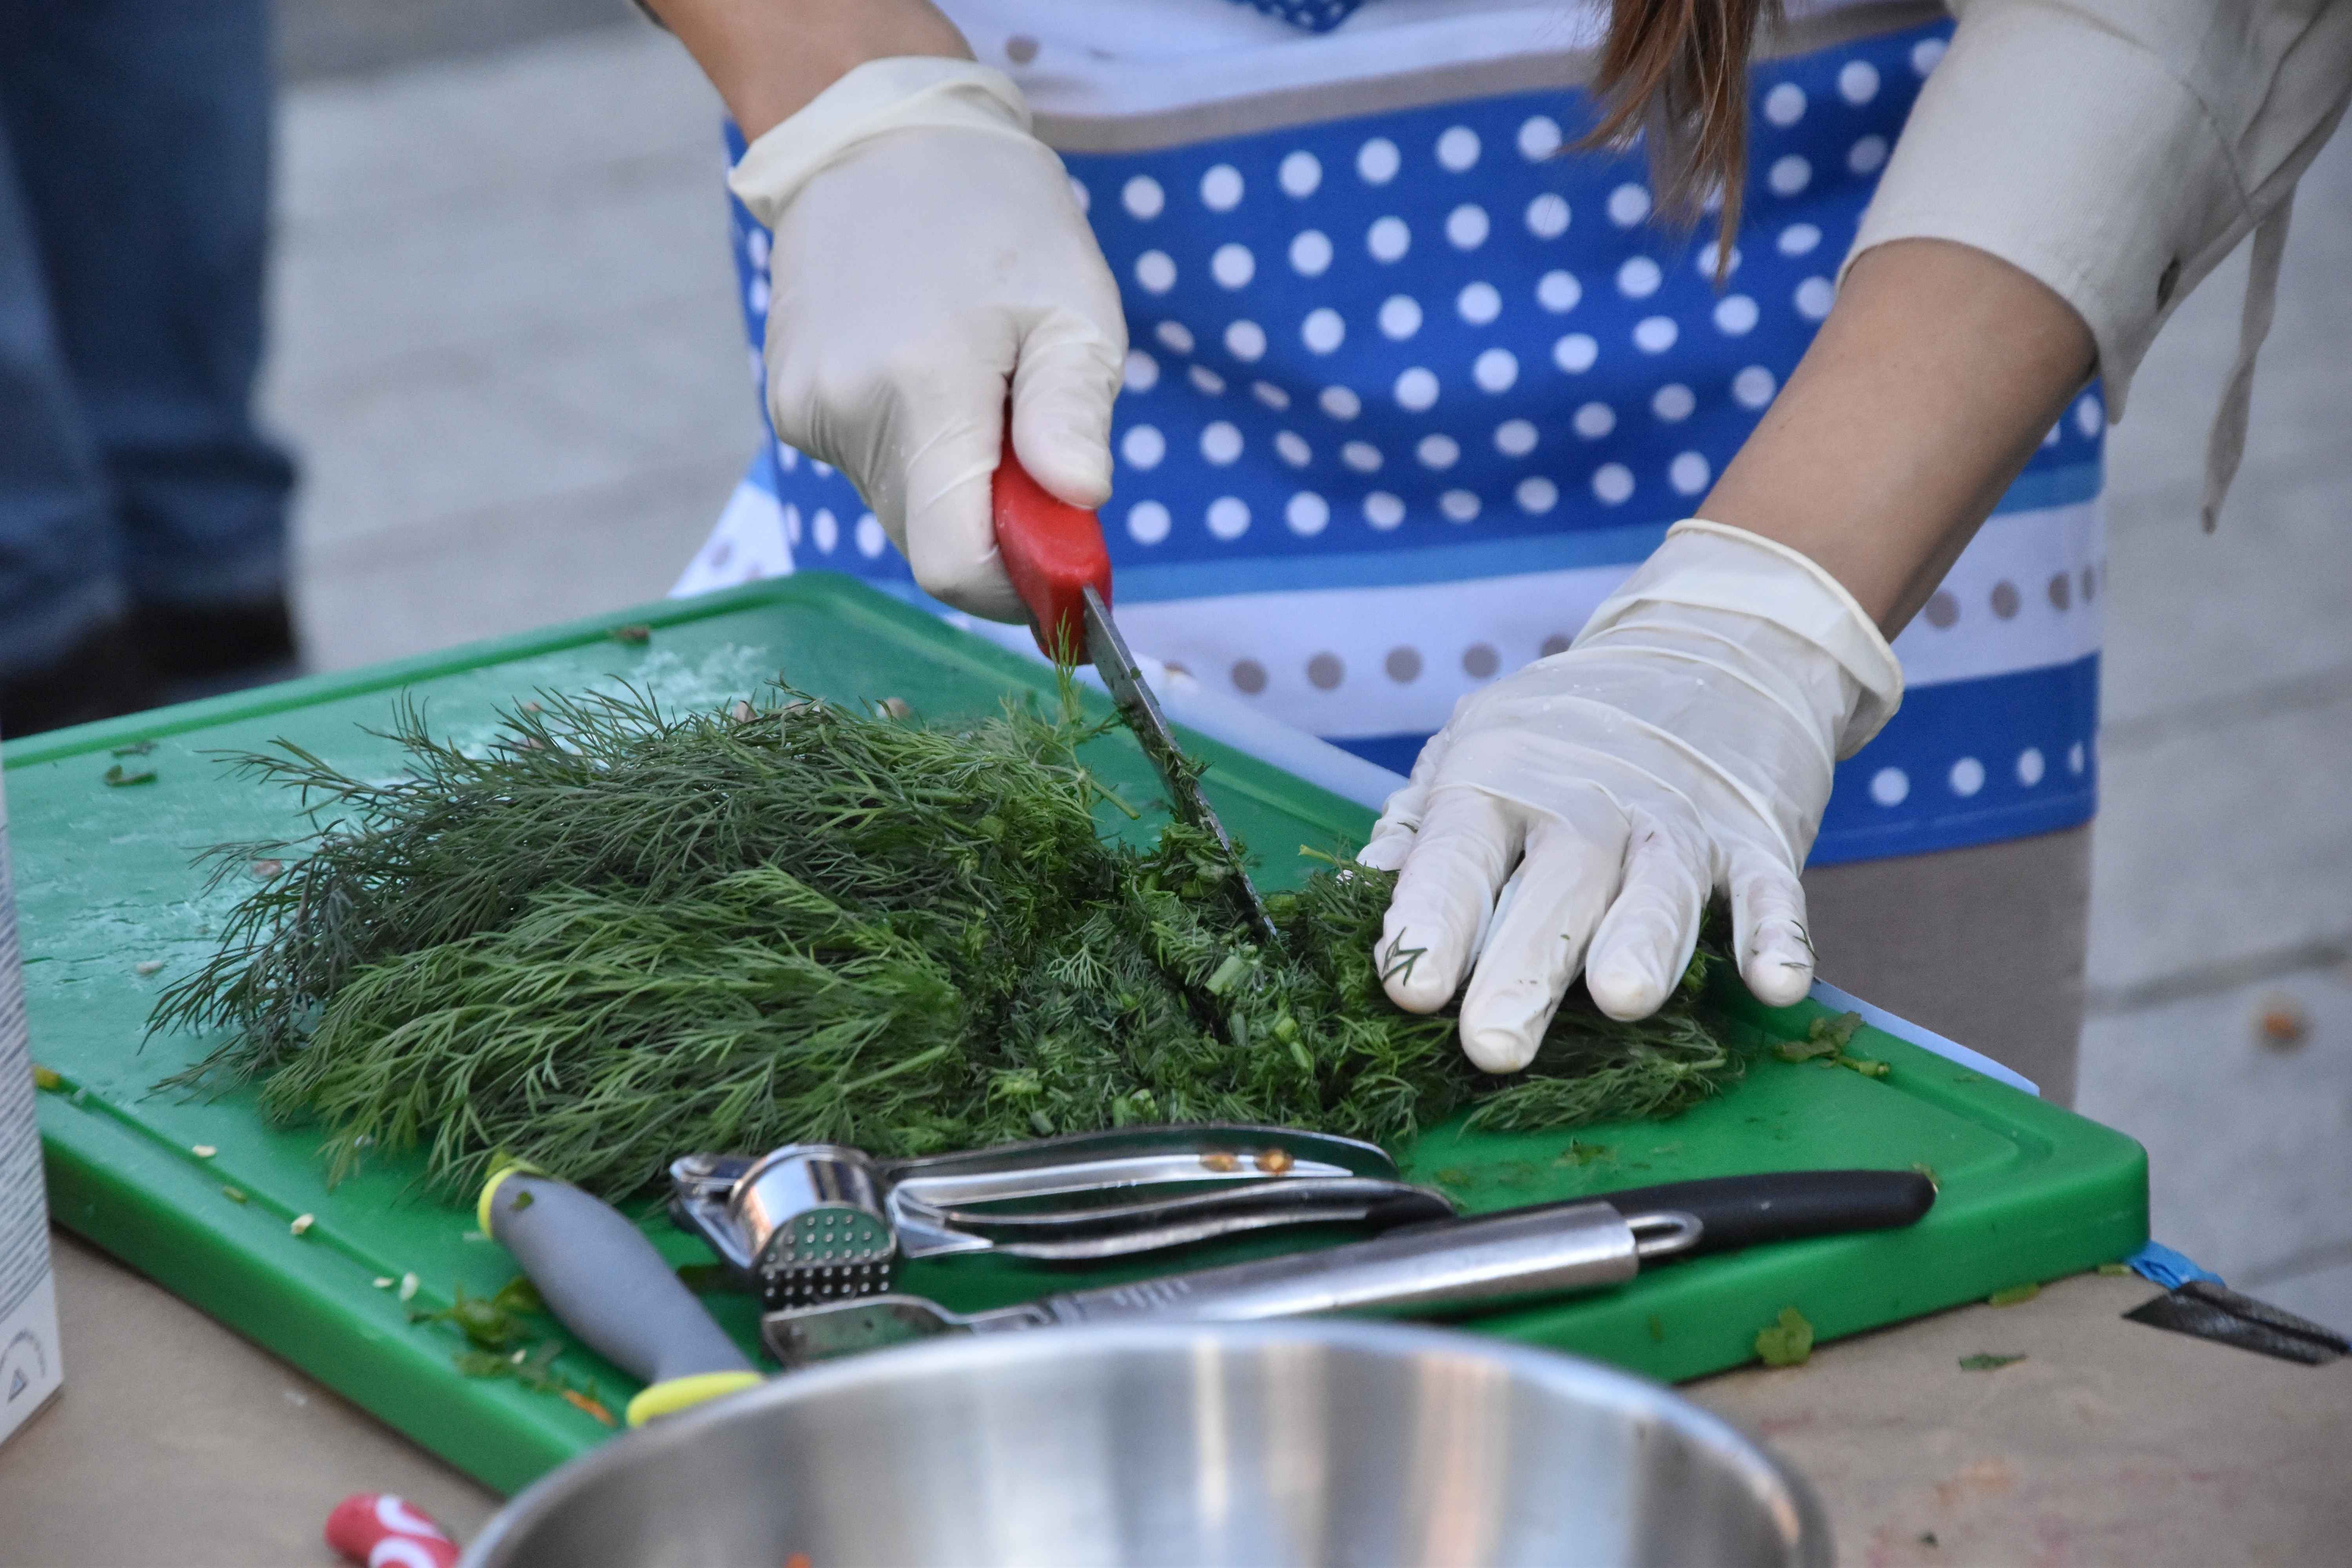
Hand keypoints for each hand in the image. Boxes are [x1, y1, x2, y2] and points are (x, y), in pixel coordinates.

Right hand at [729, 59, 1125, 620]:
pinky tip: (924, 363)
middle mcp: (845, 412)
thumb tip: (1081, 503)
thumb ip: (1073, 415)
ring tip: (974, 379)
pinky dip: (911, 443)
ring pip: (899, 504)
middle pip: (929, 540)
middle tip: (1030, 440)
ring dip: (951, 476)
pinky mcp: (788, 402)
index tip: (1058, 568)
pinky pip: (868, 463)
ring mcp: (804, 410)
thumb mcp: (1073, 307)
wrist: (882, 138)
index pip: (954, 565)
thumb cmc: (999, 219)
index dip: (1015, 590)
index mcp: (924, 391)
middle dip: (992, 521)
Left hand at [1357, 522, 1903, 1072]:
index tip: (1405, 987)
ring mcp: (1679, 820)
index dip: (1431, 919)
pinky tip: (1773, 983)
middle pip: (1554, 887)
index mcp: (1499, 778)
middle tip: (1491, 1043)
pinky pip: (1769, 891)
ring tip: (1619, 1000)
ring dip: (1642, 945)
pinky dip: (1777, 935)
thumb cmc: (1565, 727)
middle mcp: (1588, 801)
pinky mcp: (1758, 838)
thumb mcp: (1473, 748)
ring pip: (1658, 889)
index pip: (1458, 853)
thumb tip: (1352, 902)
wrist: (1711, 646)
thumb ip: (1417, 830)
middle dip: (1523, 967)